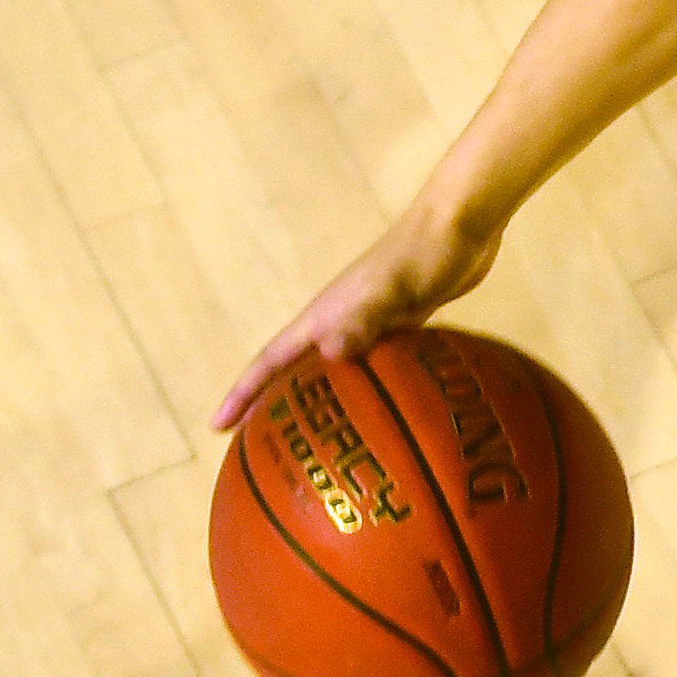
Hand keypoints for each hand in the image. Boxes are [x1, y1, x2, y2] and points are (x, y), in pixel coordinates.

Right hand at [210, 204, 503, 431]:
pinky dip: (366, 391)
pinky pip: (373, 367)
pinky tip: (377, 415)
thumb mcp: (390, 288)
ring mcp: (370, 323)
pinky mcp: (402, 326)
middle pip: (294, 371)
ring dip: (319, 403)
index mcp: (323, 316)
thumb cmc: (419, 255)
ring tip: (312, 441)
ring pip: (333, 373)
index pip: (270, 361)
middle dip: (271, 406)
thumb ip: (362, 318)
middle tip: (259, 450)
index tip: (216, 427)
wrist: (460, 227)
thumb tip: (330, 356)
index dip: (243, 393)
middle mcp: (338, 322)